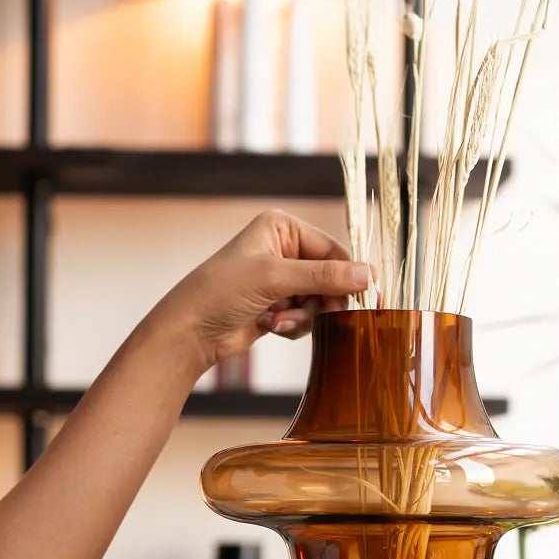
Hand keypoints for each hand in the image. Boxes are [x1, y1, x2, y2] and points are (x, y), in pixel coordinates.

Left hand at [153, 209, 369, 374]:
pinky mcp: (279, 304)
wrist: (191, 331)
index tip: (367, 298)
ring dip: (304, 317)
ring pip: (320, 301)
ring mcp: (282, 278)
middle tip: (321, 316)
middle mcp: (284, 249)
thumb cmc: (221, 292)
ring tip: (278, 321)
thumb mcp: (274, 278)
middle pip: (330, 277)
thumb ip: (323, 276)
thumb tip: (368, 275)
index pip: (333, 250)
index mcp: (283, 228)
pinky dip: (293, 325)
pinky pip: (306, 317)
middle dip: (320, 301)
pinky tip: (270, 325)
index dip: (349, 275)